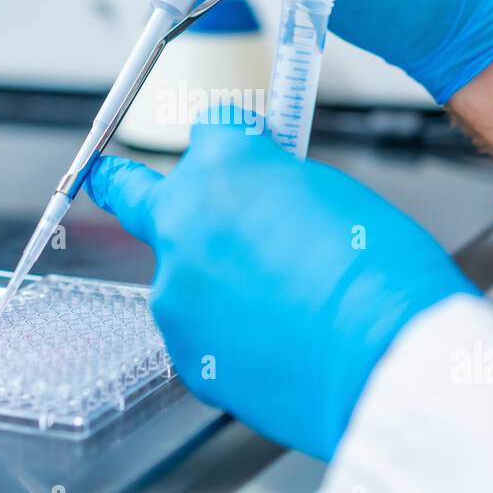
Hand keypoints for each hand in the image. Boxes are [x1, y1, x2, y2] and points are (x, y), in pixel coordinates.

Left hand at [84, 111, 479, 459]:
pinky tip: (279, 344)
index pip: (210, 132)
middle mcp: (183, 224)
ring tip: (282, 307)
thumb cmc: (382, 274)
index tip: (237, 149)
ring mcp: (176, 294)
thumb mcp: (336, 194)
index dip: (233, 142)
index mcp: (224, 168)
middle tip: (107, 178)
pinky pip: (201, 332)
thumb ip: (280, 186)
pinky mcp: (188, 354)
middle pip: (137, 193)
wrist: (385, 360)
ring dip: (213, 281)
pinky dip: (230, 335)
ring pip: (181, 276)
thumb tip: (267, 195)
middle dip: (123, 183)